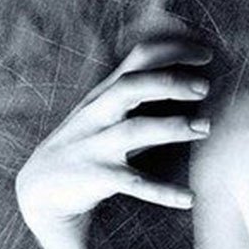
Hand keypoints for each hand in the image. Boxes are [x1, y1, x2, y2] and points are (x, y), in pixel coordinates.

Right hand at [15, 38, 212, 243]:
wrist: (41, 187)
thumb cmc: (89, 140)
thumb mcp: (109, 109)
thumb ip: (141, 91)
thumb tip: (186, 73)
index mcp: (107, 92)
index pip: (139, 58)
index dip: (173, 51)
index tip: (206, 54)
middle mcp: (99, 113)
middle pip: (130, 86)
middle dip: (168, 82)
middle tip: (205, 87)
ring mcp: (96, 145)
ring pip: (134, 130)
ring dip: (172, 127)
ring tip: (206, 127)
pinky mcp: (97, 177)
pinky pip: (133, 183)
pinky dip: (161, 191)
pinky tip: (189, 198)